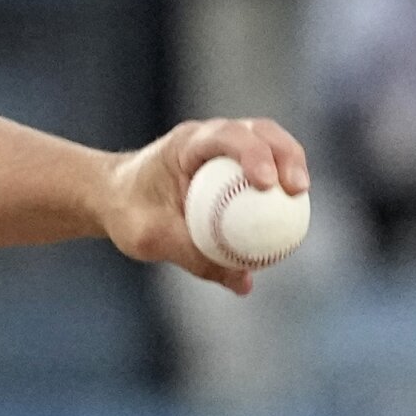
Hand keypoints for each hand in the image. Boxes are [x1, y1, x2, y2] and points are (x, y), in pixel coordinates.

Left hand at [96, 116, 309, 294]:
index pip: (227, 136)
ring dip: (291, 164)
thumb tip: (244, 283)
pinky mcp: (233, 165)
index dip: (253, 153)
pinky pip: (264, 170)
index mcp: (186, 144)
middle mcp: (210, 138)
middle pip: (260, 131)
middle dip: (286, 154)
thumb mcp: (149, 238)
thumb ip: (192, 256)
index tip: (266, 183)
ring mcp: (224, 149)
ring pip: (269, 145)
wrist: (113, 198)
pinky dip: (280, 186)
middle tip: (298, 190)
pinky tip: (291, 216)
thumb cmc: (127, 213)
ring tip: (301, 198)